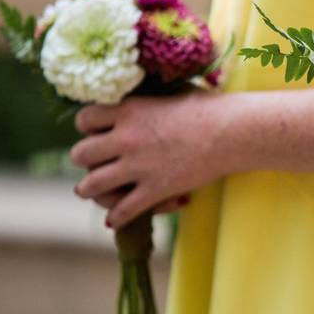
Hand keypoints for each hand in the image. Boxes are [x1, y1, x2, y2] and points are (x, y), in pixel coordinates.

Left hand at [70, 93, 232, 228]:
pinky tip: (115, 220)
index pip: (84, 119)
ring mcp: (139, 166)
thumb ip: (148, 99)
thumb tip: (140, 97)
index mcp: (129, 111)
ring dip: (89, 189)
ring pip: (91, 185)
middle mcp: (126, 139)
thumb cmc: (209, 107)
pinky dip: (117, 217)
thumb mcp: (171, 93)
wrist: (233, 131)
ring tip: (90, 190)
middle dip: (85, 159)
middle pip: (80, 154)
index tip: (97, 131)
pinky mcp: (156, 189)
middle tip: (95, 162)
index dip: (88, 127)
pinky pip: (124, 209)